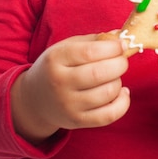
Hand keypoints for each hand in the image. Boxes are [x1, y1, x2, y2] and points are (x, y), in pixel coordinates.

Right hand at [11, 34, 129, 142]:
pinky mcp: (78, 121)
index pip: (90, 52)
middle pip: (99, 73)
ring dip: (118, 81)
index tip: (122, 44)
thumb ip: (93, 40)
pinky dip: (123, 103)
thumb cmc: (57, 67)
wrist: (34, 99)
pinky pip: (109, 115)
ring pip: (107, 93)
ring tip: (114, 76)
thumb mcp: (66, 47)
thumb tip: (121, 37)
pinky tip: (122, 92)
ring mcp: (69, 105)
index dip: (112, 47)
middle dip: (120, 63)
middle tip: (121, 60)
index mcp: (56, 59)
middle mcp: (60, 83)